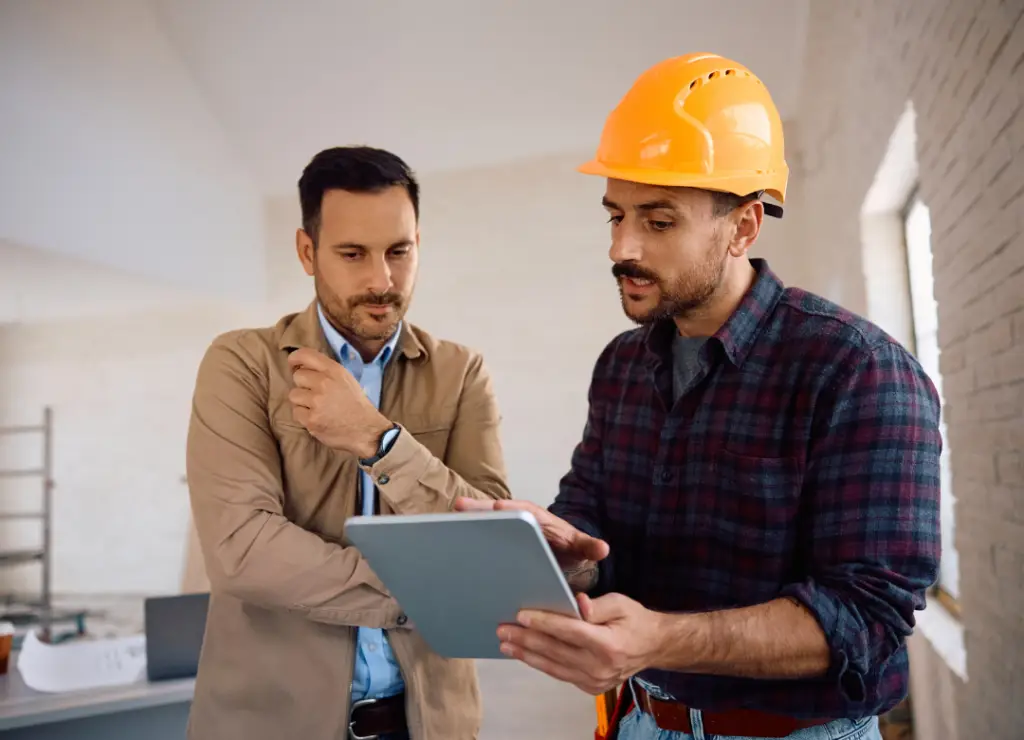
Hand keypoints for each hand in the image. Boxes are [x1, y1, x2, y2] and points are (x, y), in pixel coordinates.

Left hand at [287, 348, 391, 456]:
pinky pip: (296, 412)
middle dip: (303, 385)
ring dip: (302, 401)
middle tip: (313, 393)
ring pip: (294, 395)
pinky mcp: (311, 419)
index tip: (294, 365)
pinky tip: (317, 418)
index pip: (305, 354)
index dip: (295, 358)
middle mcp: (324, 383)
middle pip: (297, 376)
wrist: (367, 431)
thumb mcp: (347, 380)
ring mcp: (317, 402)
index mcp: (335, 371)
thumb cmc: (357, 406)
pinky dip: (304, 416)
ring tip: (316, 407)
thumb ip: (327, 372)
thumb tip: (304, 367)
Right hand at [453, 498, 608, 571]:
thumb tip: (602, 548)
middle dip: (479, 509)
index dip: (512, 510)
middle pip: (496, 512)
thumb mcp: (579, 548)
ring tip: (445, 523)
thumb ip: (589, 547)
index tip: (499, 507)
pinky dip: (463, 539)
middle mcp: (516, 520)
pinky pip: (478, 538)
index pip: (523, 511)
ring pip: (482, 522)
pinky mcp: (493, 542)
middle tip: (460, 507)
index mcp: (536, 519)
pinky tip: (447, 547)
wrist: (559, 554)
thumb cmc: (567, 548)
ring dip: (465, 522)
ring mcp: (503, 530)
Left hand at [497, 593, 665, 694]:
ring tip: (506, 643)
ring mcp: (595, 681)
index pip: (568, 631)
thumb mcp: (621, 604)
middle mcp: (600, 667)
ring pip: (553, 667)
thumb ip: (597, 605)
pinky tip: (526, 654)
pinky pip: (560, 674)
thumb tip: (576, 603)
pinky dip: (541, 664)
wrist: (653, 647)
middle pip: (555, 651)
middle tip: (503, 629)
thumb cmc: (635, 620)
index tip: (522, 615)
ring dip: (526, 655)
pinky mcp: (590, 687)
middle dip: (526, 639)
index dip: (544, 622)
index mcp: (608, 644)